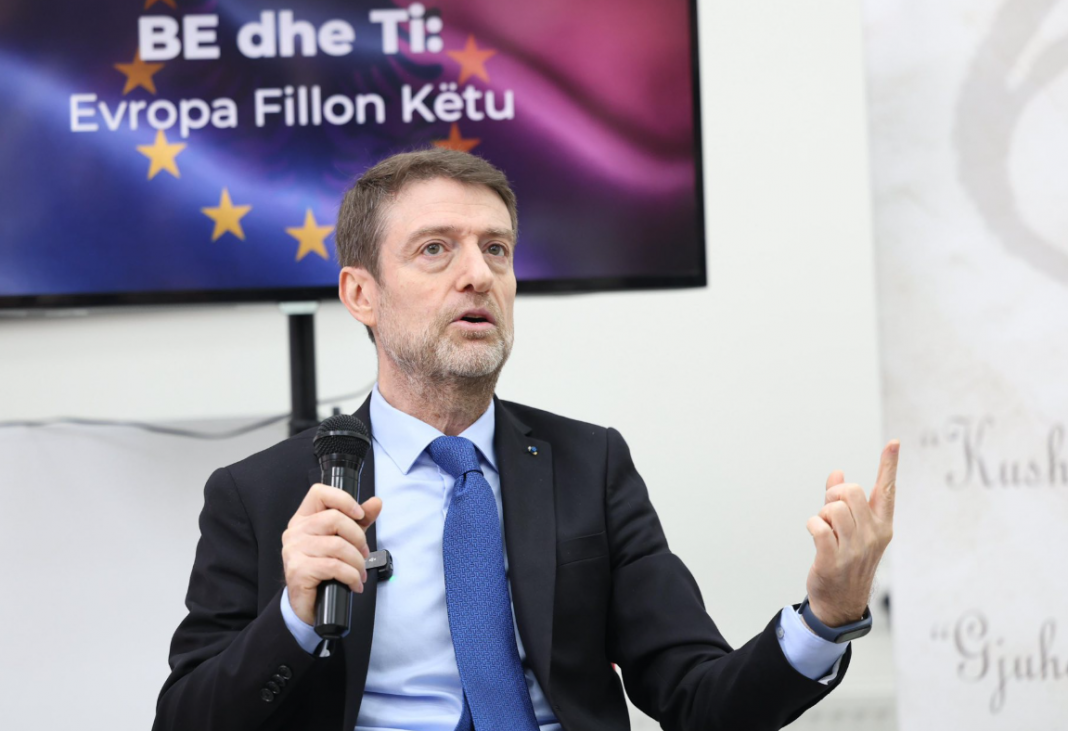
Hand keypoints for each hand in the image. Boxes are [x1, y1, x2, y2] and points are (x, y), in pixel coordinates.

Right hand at [281, 483, 382, 625]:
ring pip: (337, 545)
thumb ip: (359, 521)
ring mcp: (294, 550)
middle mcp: (295, 531)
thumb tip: (376, 502)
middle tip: (363, 555)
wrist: (307, 604)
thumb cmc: (323, 569)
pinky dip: (351, 576)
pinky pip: (334, 567)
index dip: (344, 499)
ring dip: (357, 562)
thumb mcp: (344, 540)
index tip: (360, 515)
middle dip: (358, 538)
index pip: (319, 493)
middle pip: (334, 519)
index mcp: (304, 518)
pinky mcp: (298, 570)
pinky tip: (354, 583)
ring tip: (359, 572)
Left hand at [804, 440, 897, 627]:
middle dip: (835, 495)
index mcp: (882, 526)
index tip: (893, 442)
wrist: (841, 601)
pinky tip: (817, 537)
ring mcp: (855, 549)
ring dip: (822, 514)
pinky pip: (818, 527)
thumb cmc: (846, 559)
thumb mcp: (850, 529)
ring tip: (825, 529)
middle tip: (830, 513)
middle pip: (852, 491)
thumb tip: (836, 472)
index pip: (887, 490)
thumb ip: (842, 500)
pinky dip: (813, 525)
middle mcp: (873, 535)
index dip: (889, 465)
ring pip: (835, 508)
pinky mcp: (834, 559)